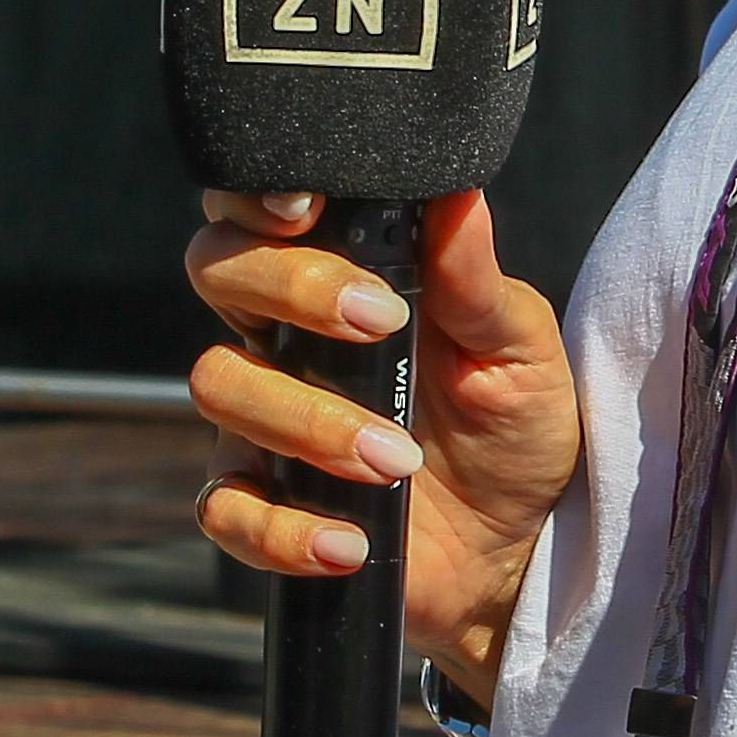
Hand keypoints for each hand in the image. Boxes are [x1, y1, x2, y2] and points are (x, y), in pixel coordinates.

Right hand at [184, 186, 579, 698]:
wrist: (520, 544)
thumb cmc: (516, 424)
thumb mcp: (517, 348)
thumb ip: (475, 279)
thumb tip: (459, 192)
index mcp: (340, 276)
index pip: (261, 207)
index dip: (257, 195)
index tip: (306, 209)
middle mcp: (285, 336)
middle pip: (217, 268)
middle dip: (289, 286)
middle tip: (381, 323)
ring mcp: (263, 421)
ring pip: (217, 383)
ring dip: (306, 421)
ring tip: (395, 460)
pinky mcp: (263, 505)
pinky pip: (224, 508)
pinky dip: (280, 529)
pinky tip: (348, 543)